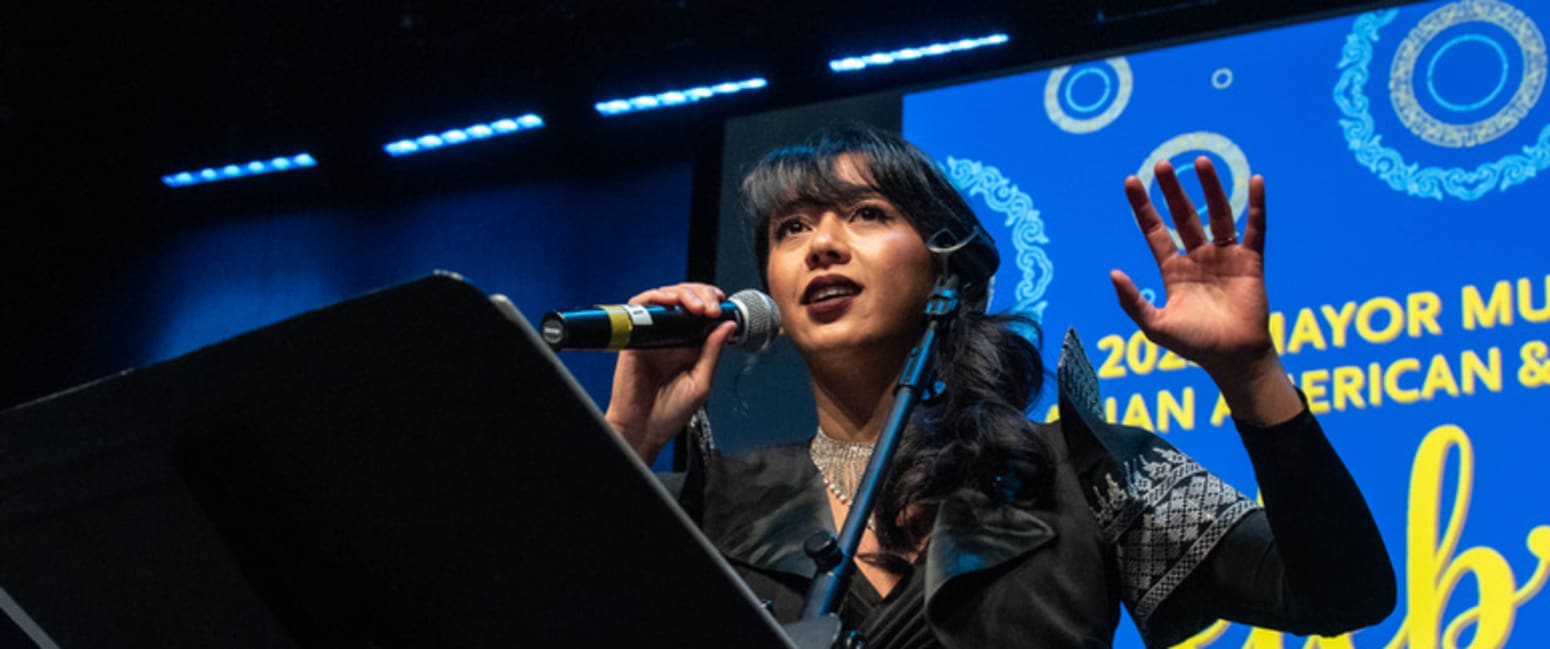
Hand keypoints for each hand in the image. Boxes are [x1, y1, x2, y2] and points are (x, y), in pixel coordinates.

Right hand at [604, 283, 737, 462]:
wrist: (644, 430)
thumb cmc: (670, 414)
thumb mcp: (701, 383)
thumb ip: (713, 353)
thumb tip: (728, 325)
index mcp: (692, 346)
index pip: (703, 311)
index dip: (714, 301)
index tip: (725, 304)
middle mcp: (672, 337)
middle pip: (687, 298)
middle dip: (703, 294)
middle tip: (712, 307)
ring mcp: (654, 335)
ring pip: (666, 296)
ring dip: (684, 293)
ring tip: (698, 307)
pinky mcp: (635, 337)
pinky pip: (641, 307)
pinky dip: (656, 298)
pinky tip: (671, 303)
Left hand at [1112, 157, 1299, 424]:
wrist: (1232, 358)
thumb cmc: (1194, 345)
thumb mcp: (1155, 325)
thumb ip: (1132, 300)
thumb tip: (1113, 272)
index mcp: (1173, 270)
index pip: (1154, 231)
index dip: (1143, 208)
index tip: (1130, 181)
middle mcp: (1198, 258)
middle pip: (1184, 216)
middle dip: (1173, 191)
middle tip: (1162, 165)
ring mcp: (1225, 257)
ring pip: (1217, 214)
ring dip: (1210, 188)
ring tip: (1201, 161)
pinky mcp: (1251, 262)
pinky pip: (1255, 228)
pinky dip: (1256, 205)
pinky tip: (1254, 181)